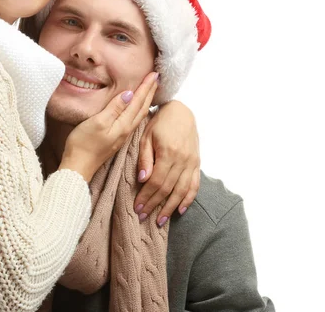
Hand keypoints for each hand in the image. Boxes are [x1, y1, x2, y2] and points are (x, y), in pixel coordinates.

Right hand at [60, 72, 158, 181]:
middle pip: (142, 107)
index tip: (154, 74)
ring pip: (139, 114)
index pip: (138, 101)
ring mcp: (122, 135)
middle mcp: (126, 129)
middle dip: (150, 92)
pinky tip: (137, 109)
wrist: (78, 167)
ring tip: (152, 90)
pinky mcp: (116, 138)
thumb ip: (114, 108)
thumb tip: (129, 94)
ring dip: (146, 100)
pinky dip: (139, 110)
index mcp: (123, 124)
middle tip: (157, 78)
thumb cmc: (83, 144)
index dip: (145, 87)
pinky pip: (133, 120)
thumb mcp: (98, 123)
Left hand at [134, 100, 199, 225]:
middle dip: (155, 205)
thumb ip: (145, 158)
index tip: (137, 208)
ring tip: (160, 220)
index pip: (156, 182)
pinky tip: (180, 209)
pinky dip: (188, 199)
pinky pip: (194, 185)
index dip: (146, 197)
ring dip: (170, 207)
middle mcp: (183, 160)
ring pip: (182, 191)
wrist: (180, 112)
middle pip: (168, 189)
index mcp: (168, 153)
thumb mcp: (146, 136)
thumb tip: (143, 179)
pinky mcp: (197, 163)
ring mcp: (192, 163)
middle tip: (143, 218)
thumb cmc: (159, 123)